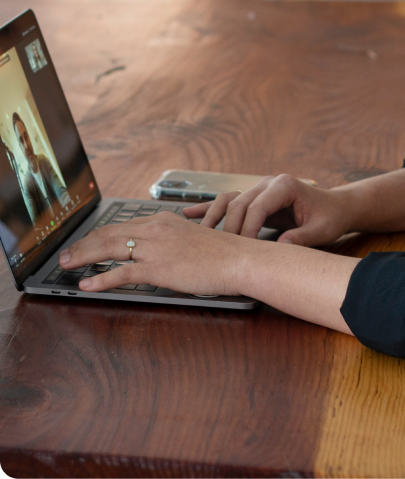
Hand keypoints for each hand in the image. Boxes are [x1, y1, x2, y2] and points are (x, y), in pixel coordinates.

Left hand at [59, 211, 255, 295]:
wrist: (238, 259)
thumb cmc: (222, 253)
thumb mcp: (192, 239)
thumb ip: (171, 241)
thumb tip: (156, 253)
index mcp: (163, 220)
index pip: (122, 226)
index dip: (99, 235)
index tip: (85, 242)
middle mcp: (155, 229)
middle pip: (109, 234)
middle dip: (83, 244)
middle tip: (66, 254)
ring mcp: (155, 248)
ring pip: (109, 249)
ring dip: (83, 257)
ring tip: (67, 265)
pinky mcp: (158, 268)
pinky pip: (122, 273)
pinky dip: (101, 279)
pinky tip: (87, 285)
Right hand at [182, 174, 351, 246]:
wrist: (335, 207)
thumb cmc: (330, 218)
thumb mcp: (321, 230)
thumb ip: (302, 237)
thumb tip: (282, 247)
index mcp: (284, 185)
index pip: (257, 207)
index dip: (247, 230)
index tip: (242, 251)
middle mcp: (268, 183)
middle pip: (239, 204)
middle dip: (229, 229)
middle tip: (223, 253)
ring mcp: (259, 188)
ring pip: (229, 201)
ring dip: (213, 217)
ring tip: (197, 235)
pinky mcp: (255, 197)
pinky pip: (228, 201)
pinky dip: (209, 208)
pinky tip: (189, 214)